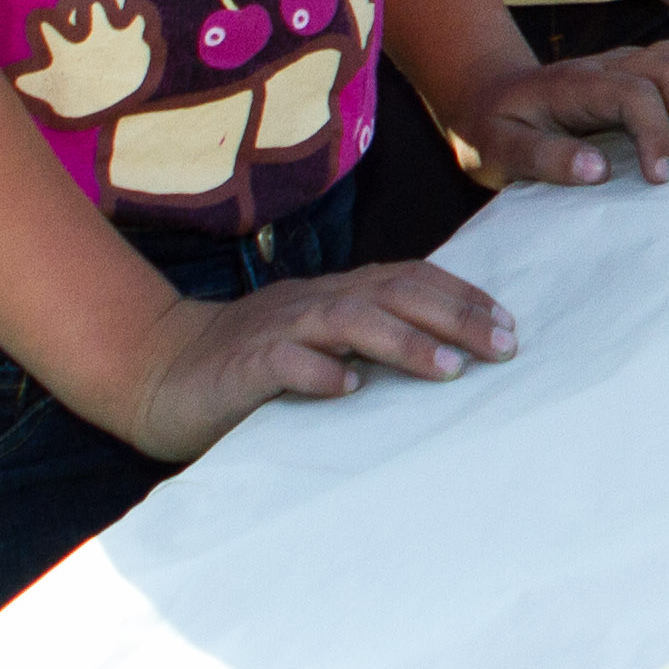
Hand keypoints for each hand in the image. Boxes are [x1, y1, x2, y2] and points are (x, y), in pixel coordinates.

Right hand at [111, 262, 513, 462]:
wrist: (158, 370)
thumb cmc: (254, 365)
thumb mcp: (319, 344)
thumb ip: (369, 341)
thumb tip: (449, 355)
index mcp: (338, 294)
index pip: (412, 280)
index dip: (463, 297)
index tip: (510, 325)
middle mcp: (315, 302)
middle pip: (395, 293)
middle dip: (454, 316)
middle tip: (502, 345)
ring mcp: (278, 330)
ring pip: (350, 321)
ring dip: (403, 342)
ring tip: (448, 368)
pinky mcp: (242, 366)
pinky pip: (283, 363)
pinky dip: (318, 372)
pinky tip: (349, 388)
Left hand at [448, 38, 668, 188]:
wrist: (488, 95)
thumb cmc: (493, 129)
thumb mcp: (497, 151)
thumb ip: (541, 158)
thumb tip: (596, 171)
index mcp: (574, 84)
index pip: (633, 93)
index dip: (656, 132)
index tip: (659, 179)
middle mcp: (608, 64)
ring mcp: (628, 62)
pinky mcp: (641, 70)